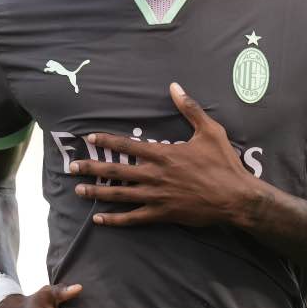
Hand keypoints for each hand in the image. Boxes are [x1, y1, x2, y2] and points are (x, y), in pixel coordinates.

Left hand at [69, 82, 262, 226]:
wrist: (235, 197)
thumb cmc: (223, 163)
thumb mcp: (209, 131)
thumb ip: (190, 109)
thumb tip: (175, 86)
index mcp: (163, 154)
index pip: (127, 146)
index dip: (106, 141)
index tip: (89, 138)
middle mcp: (154, 175)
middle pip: (115, 170)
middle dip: (91, 167)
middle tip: (71, 167)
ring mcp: (156, 196)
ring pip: (119, 194)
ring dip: (97, 192)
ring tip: (78, 191)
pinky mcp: (162, 214)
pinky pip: (133, 218)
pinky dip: (115, 220)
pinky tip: (100, 220)